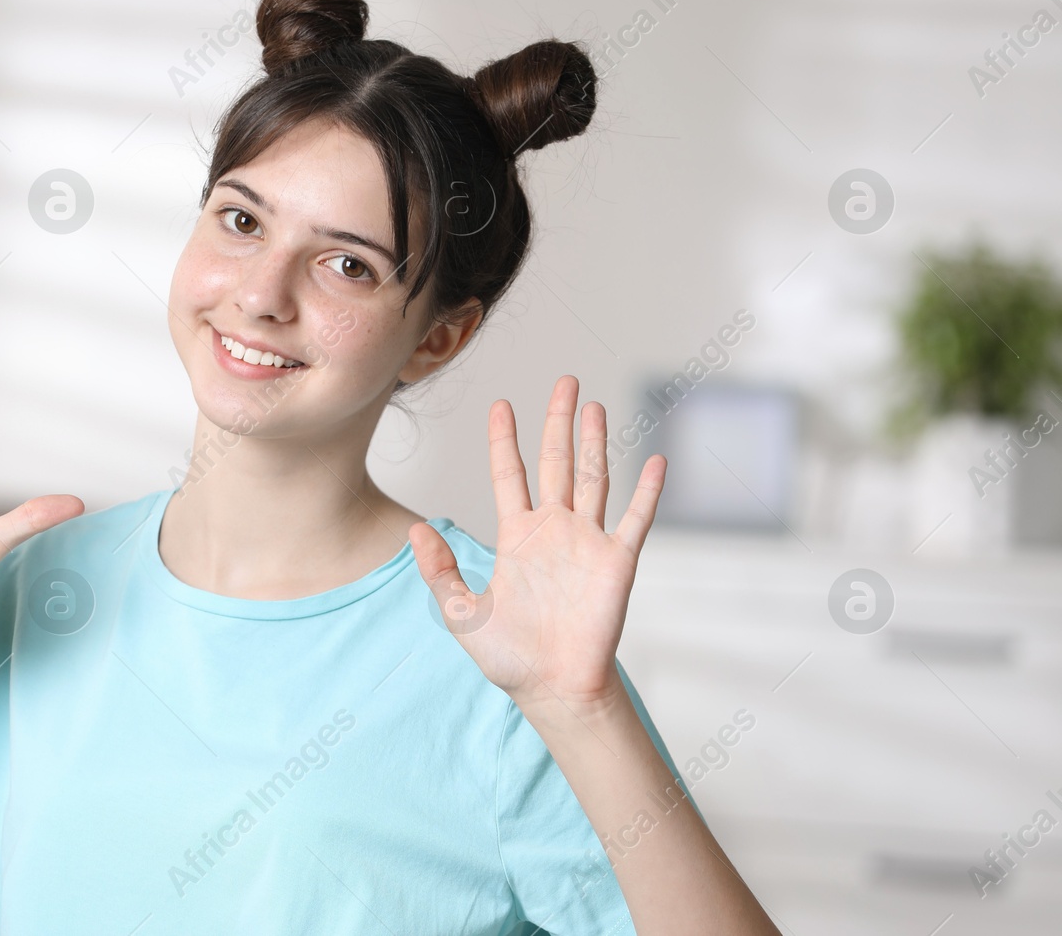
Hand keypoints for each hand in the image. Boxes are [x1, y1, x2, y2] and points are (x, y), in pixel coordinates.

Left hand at [410, 375, 665, 719]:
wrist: (551, 689)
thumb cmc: (509, 658)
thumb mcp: (461, 612)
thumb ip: (439, 571)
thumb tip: (415, 530)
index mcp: (517, 537)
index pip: (509, 474)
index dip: (504, 440)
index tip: (501, 405)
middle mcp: (553, 531)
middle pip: (556, 462)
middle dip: (559, 421)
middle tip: (565, 381)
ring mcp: (588, 543)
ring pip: (593, 477)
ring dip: (596, 441)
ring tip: (595, 404)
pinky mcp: (617, 563)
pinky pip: (636, 519)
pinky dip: (647, 490)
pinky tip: (656, 459)